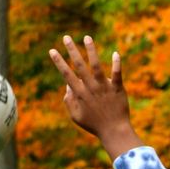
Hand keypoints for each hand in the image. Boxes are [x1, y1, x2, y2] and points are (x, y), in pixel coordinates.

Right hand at [49, 35, 142, 159]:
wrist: (114, 131)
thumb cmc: (94, 125)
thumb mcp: (76, 116)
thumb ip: (69, 101)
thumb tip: (67, 86)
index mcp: (80, 94)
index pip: (66, 74)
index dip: (59, 62)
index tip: (52, 51)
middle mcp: (91, 88)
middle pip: (80, 65)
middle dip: (71, 50)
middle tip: (66, 37)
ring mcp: (104, 87)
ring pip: (97, 66)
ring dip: (91, 51)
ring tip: (87, 37)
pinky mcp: (117, 88)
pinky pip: (117, 74)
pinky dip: (116, 63)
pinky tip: (115, 53)